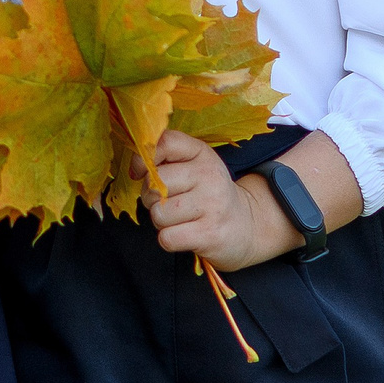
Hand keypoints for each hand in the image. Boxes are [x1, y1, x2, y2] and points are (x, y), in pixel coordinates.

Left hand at [147, 129, 295, 271]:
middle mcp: (209, 176)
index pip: (165, 142)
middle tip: (168, 203)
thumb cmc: (209, 195)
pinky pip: (166, 237)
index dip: (143, 159)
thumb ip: (165, 158)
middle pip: (154, 185)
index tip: (140, 173)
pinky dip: (169, 239)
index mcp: (202, 154)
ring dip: (161, 222)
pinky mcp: (210, 234)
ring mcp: (211, 206)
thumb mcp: (195, 167)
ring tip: (180, 219)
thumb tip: (135, 167)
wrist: (248, 227)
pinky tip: (185, 234)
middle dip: (151, 198)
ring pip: (158, 214)